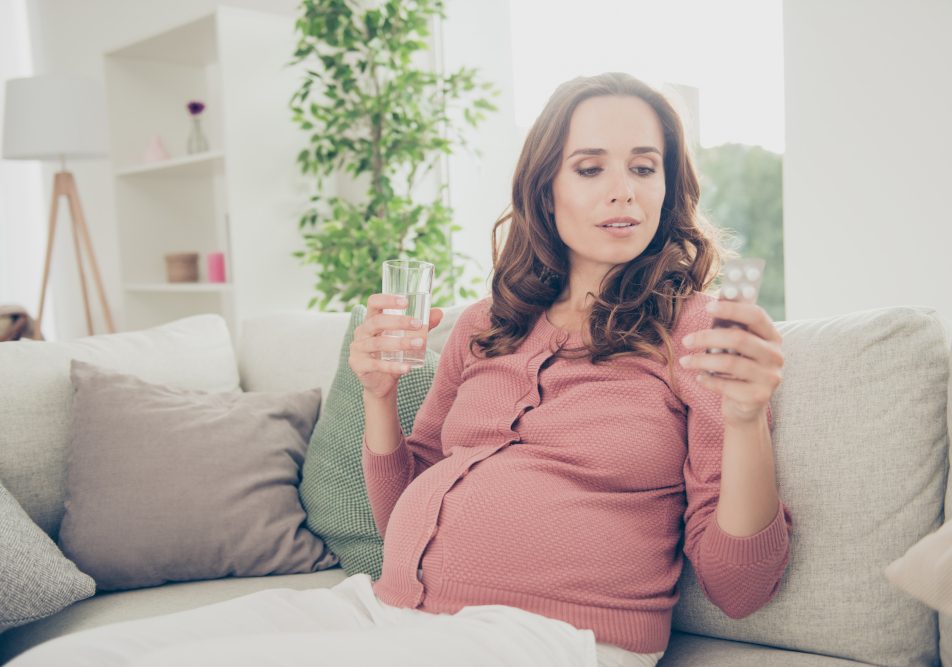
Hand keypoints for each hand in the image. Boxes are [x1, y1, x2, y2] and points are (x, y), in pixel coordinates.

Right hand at [349, 293, 443, 399]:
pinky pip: (376, 365)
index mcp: (371, 320)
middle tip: (418, 324)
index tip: (405, 302)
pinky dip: (393, 366)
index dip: (387, 299)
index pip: (374, 303)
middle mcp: (361, 332)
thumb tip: (440, 313)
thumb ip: (420, 326)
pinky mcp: (359, 366)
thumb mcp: (405, 338)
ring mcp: (358, 349)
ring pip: (378, 343)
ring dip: (400, 343)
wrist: (381, 383)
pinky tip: (407, 367)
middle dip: (398, 321)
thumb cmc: (393, 354)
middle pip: (377, 322)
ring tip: (419, 344)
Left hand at [678, 301, 783, 425]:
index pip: (756, 316)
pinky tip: (699, 377)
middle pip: (739, 338)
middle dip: (707, 337)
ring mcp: (770, 377)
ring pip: (729, 363)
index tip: (707, 307)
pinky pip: (726, 385)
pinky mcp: (759, 396)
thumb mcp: (738, 349)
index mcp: (772, 337)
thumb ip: (730, 329)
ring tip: (684, 361)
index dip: (732, 309)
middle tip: (686, 341)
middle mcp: (775, 356)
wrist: (748, 406)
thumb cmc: (738, 369)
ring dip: (702, 360)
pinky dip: (708, 380)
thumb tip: (711, 307)